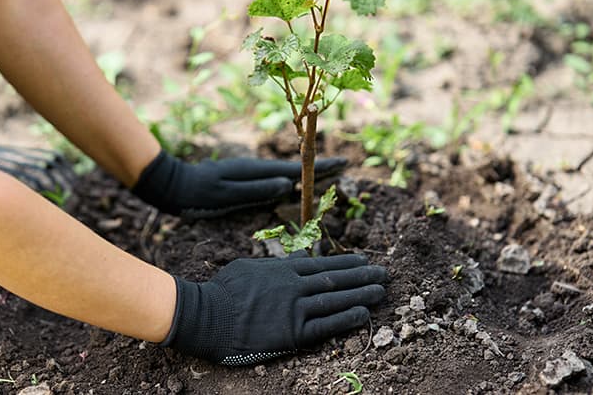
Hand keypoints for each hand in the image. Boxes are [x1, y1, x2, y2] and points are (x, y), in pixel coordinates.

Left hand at [132, 150, 346, 218]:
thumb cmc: (197, 192)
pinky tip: (294, 186)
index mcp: (255, 170)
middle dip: (319, 167)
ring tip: (328, 173)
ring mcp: (249, 174)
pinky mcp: (243, 181)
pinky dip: (290, 180)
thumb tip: (288, 185)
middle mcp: (255, 169)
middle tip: (345, 166)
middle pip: (295, 168)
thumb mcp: (226, 193)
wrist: (172, 185)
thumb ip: (257, 190)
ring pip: (285, 173)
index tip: (343, 164)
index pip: (295, 169)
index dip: (319, 167)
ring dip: (307, 173)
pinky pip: (274, 180)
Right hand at [162, 251, 386, 364]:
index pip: (322, 264)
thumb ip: (276, 265)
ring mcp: (295, 309)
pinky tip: (364, 314)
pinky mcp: (293, 333)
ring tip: (381, 291)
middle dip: (362, 275)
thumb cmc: (223, 291)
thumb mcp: (250, 267)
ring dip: (362, 294)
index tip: (364, 260)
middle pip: (335, 279)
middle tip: (384, 273)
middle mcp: (294, 286)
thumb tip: (297, 258)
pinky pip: (326, 326)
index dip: (346, 263)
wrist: (208, 316)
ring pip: (336, 300)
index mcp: (283, 269)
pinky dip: (347, 319)